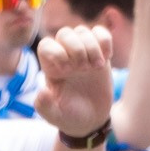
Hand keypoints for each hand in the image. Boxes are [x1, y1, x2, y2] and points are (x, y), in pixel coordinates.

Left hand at [33, 21, 114, 139]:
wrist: (91, 119)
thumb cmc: (69, 117)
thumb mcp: (55, 116)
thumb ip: (45, 106)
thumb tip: (42, 91)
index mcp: (50, 68)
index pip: (45, 45)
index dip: (56, 52)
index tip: (67, 70)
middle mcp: (64, 57)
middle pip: (65, 33)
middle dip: (76, 48)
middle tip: (83, 69)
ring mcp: (82, 53)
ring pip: (83, 31)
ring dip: (91, 46)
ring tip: (96, 67)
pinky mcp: (100, 53)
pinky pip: (101, 33)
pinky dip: (105, 41)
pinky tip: (107, 58)